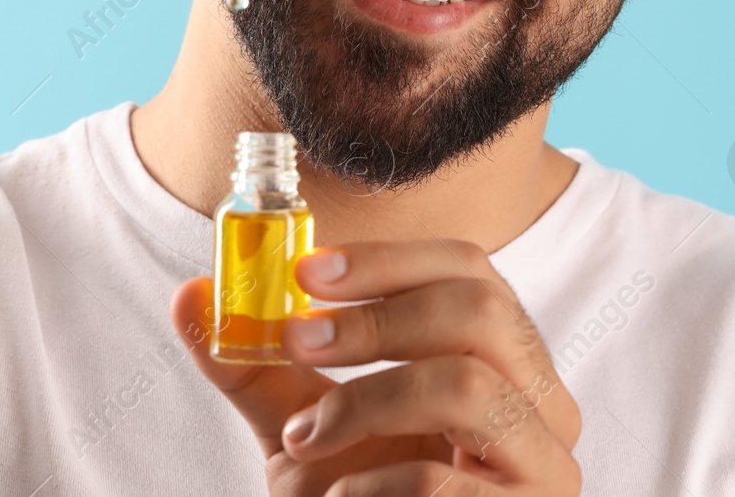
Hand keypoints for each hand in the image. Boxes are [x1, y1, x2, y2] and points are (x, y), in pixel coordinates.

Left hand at [171, 240, 582, 495]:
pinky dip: (372, 485)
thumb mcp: (304, 425)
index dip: (388, 260)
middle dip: (377, 318)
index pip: (470, 270)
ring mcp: (546, 466)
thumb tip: (189, 296)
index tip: (304, 272)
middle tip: (298, 338)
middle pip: (481, 311)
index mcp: (506, 359)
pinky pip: (440, 481)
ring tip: (305, 439)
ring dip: (365, 402)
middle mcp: (545, 402)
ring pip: (467, 386)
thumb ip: (257, 365)